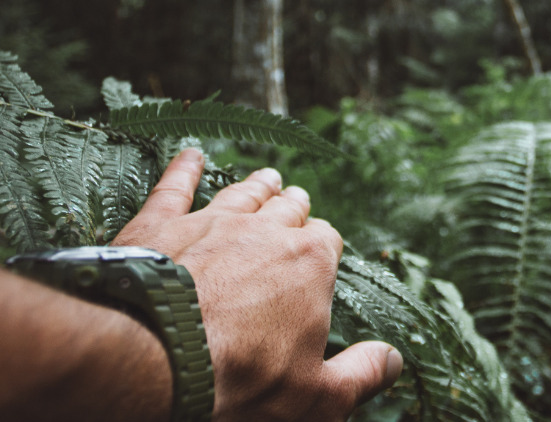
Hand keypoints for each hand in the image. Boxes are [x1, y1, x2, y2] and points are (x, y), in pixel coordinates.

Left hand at [112, 149, 401, 420]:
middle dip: (295, 206)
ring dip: (257, 185)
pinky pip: (175, 187)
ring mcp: (210, 222)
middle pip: (287, 208)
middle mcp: (264, 230)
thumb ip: (360, 374)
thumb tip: (393, 361)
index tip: (321, 254)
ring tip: (266, 176)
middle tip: (297, 200)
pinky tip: (189, 155)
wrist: (156, 356)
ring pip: (241, 193)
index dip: (324, 247)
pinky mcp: (160, 224)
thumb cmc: (241, 378)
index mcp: (309, 264)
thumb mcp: (315, 395)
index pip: (327, 241)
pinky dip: (183, 169)